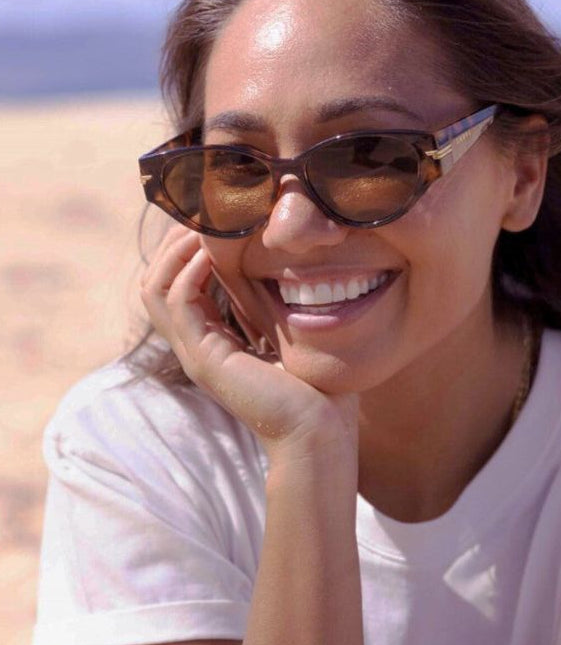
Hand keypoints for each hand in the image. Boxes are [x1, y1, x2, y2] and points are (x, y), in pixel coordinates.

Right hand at [140, 225, 359, 464]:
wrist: (319, 433)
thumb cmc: (316, 389)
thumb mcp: (292, 333)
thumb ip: (278, 305)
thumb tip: (293, 267)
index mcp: (213, 340)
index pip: (179, 284)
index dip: (189, 248)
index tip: (216, 218)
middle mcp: (196, 345)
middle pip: (158, 281)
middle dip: (177, 241)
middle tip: (206, 211)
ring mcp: (196, 353)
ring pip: (156, 287)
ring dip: (177, 249)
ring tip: (207, 224)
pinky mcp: (204, 360)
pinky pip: (179, 301)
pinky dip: (192, 270)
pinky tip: (217, 253)